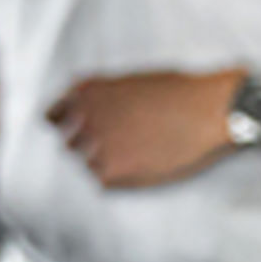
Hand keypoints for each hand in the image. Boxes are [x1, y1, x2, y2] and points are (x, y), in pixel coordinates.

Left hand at [50, 69, 238, 189]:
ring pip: (83, 164)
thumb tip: (82, 110)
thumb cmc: (179, 91)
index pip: (51, 116)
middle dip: (84, 146)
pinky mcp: (111, 172)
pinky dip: (117, 178)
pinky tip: (140, 166)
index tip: (72, 133)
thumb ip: (100, 95)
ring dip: (102, 163)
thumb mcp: (131, 80)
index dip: (62, 125)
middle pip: (66, 143)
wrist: (209, 110)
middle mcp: (83, 117)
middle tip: (114, 147)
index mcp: (86, 91)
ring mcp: (94, 145)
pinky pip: (101, 182)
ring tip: (133, 156)